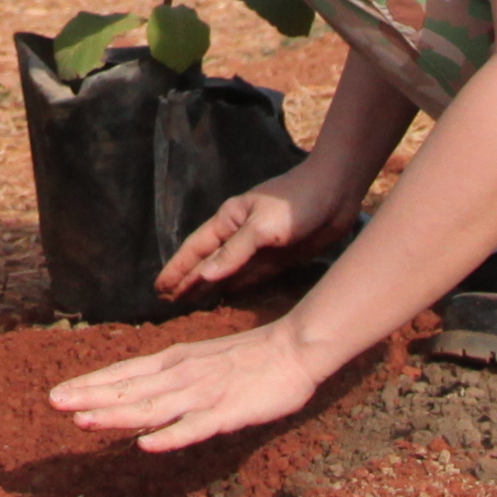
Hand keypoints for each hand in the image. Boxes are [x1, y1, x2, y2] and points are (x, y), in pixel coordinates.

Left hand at [44, 314, 343, 458]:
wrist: (294, 348)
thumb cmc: (248, 357)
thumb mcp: (199, 361)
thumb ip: (169, 379)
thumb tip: (137, 398)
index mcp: (174, 361)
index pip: (124, 372)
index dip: (90, 383)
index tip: (58, 393)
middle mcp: (181, 375)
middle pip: (129, 389)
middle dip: (89, 397)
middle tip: (52, 403)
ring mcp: (203, 394)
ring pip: (152, 408)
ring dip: (116, 414)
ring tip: (82, 422)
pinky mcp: (227, 413)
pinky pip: (194, 428)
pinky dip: (170, 437)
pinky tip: (146, 445)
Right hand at [156, 151, 365, 301]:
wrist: (337, 193)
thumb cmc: (296, 202)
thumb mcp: (262, 227)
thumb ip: (234, 253)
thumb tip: (203, 276)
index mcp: (229, 221)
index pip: (196, 249)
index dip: (178, 270)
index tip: (159, 288)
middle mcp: (240, 234)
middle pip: (208, 262)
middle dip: (188, 280)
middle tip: (168, 302)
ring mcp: (259, 246)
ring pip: (228, 272)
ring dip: (210, 286)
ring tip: (191, 303)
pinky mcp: (280, 256)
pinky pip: (252, 276)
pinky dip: (237, 286)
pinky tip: (228, 295)